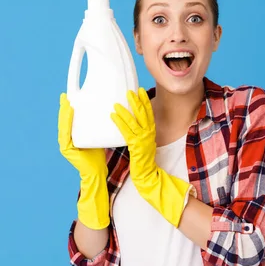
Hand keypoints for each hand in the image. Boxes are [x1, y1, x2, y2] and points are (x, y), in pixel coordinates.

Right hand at [58, 93, 109, 228]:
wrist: (97, 173)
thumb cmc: (98, 156)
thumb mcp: (96, 138)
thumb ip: (96, 128)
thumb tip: (106, 112)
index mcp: (71, 137)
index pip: (68, 120)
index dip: (67, 108)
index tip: (68, 95)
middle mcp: (65, 140)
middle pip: (63, 121)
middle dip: (63, 107)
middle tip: (65, 95)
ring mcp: (64, 145)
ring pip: (63, 125)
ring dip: (63, 113)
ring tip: (67, 101)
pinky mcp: (67, 149)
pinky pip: (66, 133)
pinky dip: (67, 122)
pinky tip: (70, 113)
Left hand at [110, 88, 193, 226]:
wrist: (147, 175)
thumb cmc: (143, 160)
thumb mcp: (143, 142)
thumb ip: (139, 131)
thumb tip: (130, 121)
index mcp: (151, 131)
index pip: (149, 112)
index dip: (144, 100)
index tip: (139, 90)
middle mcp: (149, 133)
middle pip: (143, 113)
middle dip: (136, 101)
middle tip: (129, 91)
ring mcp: (144, 140)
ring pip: (134, 121)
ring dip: (125, 110)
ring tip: (117, 102)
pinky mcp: (137, 146)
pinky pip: (127, 132)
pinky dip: (120, 122)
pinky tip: (113, 116)